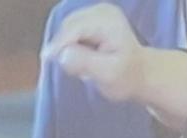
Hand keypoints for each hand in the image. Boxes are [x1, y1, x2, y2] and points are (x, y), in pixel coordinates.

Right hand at [44, 4, 186, 124]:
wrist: (140, 73)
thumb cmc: (127, 78)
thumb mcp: (108, 75)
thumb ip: (86, 63)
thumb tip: (63, 54)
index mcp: (108, 21)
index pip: (75, 29)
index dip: (59, 43)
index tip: (46, 58)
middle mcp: (101, 10)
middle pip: (69, 26)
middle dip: (64, 47)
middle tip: (72, 70)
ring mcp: (95, 12)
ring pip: (67, 29)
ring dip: (67, 47)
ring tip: (82, 66)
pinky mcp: (90, 18)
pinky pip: (70, 31)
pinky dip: (71, 44)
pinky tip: (82, 57)